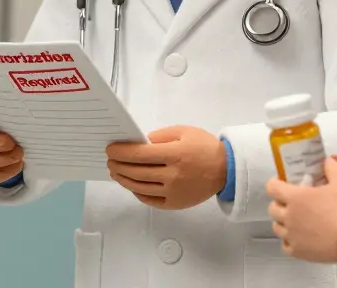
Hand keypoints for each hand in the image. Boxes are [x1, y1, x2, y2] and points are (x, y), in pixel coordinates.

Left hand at [105, 125, 226, 209]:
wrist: (226, 169)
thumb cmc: (205, 147)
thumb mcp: (184, 132)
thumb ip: (160, 136)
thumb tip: (139, 143)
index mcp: (175, 154)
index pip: (140, 154)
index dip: (121, 152)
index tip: (110, 149)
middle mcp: (173, 175)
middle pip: (137, 172)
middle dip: (118, 165)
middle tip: (109, 160)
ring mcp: (174, 192)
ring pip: (140, 187)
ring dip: (124, 180)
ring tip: (116, 172)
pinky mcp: (175, 204)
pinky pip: (150, 200)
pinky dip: (137, 193)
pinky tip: (131, 185)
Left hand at [266, 158, 336, 262]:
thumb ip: (332, 167)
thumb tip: (326, 161)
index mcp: (295, 197)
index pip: (272, 187)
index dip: (276, 184)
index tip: (284, 183)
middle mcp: (289, 216)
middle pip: (273, 209)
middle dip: (280, 204)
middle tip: (293, 203)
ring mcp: (293, 236)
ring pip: (277, 228)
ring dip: (283, 223)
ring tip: (297, 221)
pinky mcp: (299, 252)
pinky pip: (286, 246)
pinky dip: (290, 241)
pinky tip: (301, 238)